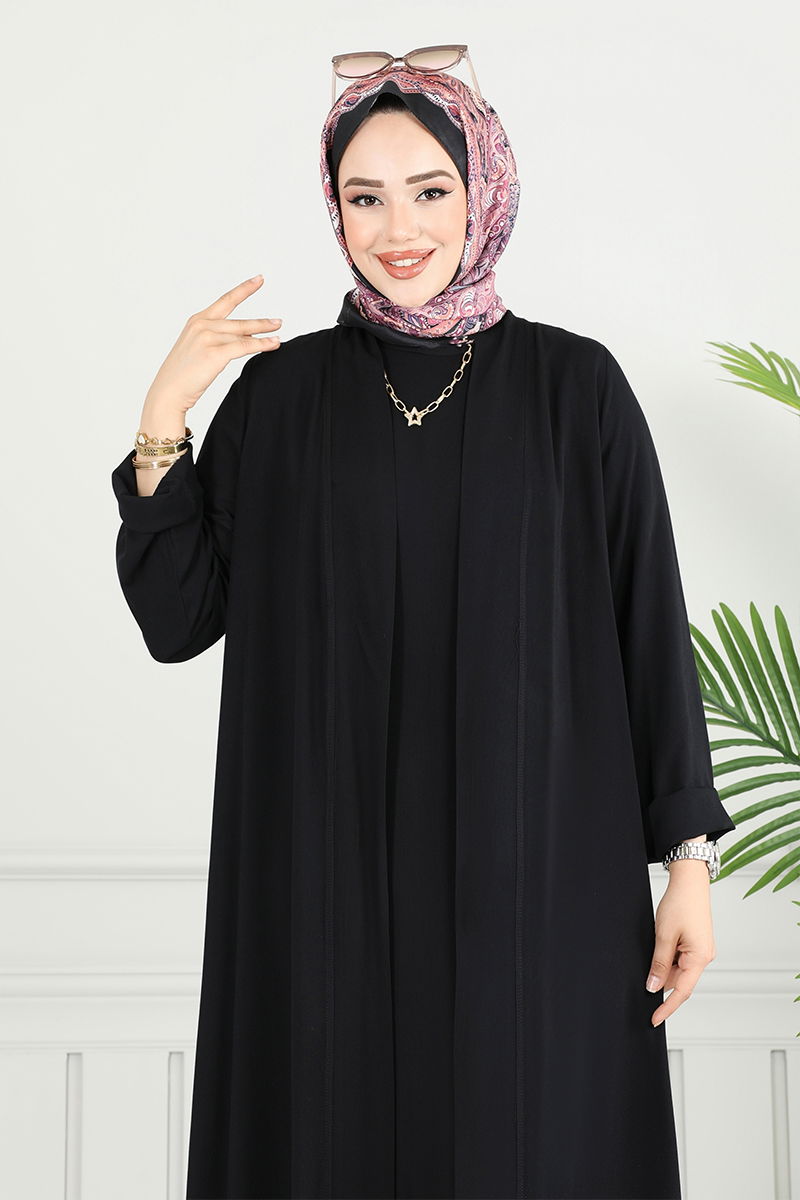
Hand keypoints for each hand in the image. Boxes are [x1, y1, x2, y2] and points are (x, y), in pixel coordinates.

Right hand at [144, 274, 281, 415]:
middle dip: (261, 322)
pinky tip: (273, 344)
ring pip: (243, 334)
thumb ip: (216, 339)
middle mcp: (202, 325)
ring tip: (278, 335)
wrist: (168, 392)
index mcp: (197, 320)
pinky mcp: (214, 353)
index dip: (244, 289)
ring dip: (264, 335)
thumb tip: (244, 338)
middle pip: (239, 321)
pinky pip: (244, 346)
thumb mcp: (197, 349)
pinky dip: (261, 345)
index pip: (225, 301)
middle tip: (278, 322)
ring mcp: (207, 337)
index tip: (259, 279)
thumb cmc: (182, 375)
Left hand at [646, 867, 715, 1027]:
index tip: (654, 1019)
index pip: (681, 992)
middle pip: (679, 981)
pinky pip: (680, 958)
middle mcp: (703, 956)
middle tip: (642, 976)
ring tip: (654, 945)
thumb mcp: (664, 936)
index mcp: (699, 958)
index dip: (667, 1007)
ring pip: (678, 969)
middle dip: (661, 981)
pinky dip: (667, 958)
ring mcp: (700, 950)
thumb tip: (653, 986)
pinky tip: (658, 945)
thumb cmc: (680, 904)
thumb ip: (659, 964)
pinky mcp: (695, 943)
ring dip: (663, 966)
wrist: (689, 881)